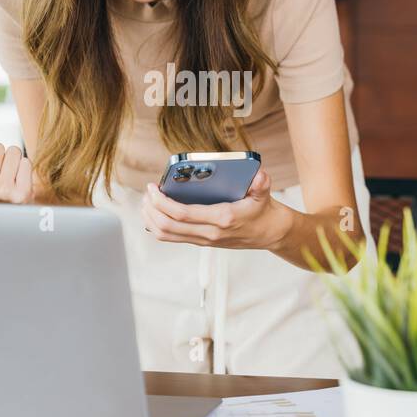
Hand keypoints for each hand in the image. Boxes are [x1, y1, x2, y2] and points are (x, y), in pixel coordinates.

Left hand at [140, 169, 289, 249]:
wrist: (269, 233)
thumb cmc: (262, 210)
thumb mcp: (264, 194)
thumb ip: (261, 184)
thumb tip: (259, 175)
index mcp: (221, 219)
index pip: (182, 214)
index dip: (162, 202)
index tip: (153, 187)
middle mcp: (209, 233)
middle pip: (167, 226)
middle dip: (151, 209)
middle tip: (147, 193)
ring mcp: (203, 240)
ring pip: (166, 235)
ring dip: (151, 219)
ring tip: (147, 202)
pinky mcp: (200, 241)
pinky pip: (172, 237)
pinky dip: (158, 226)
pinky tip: (154, 213)